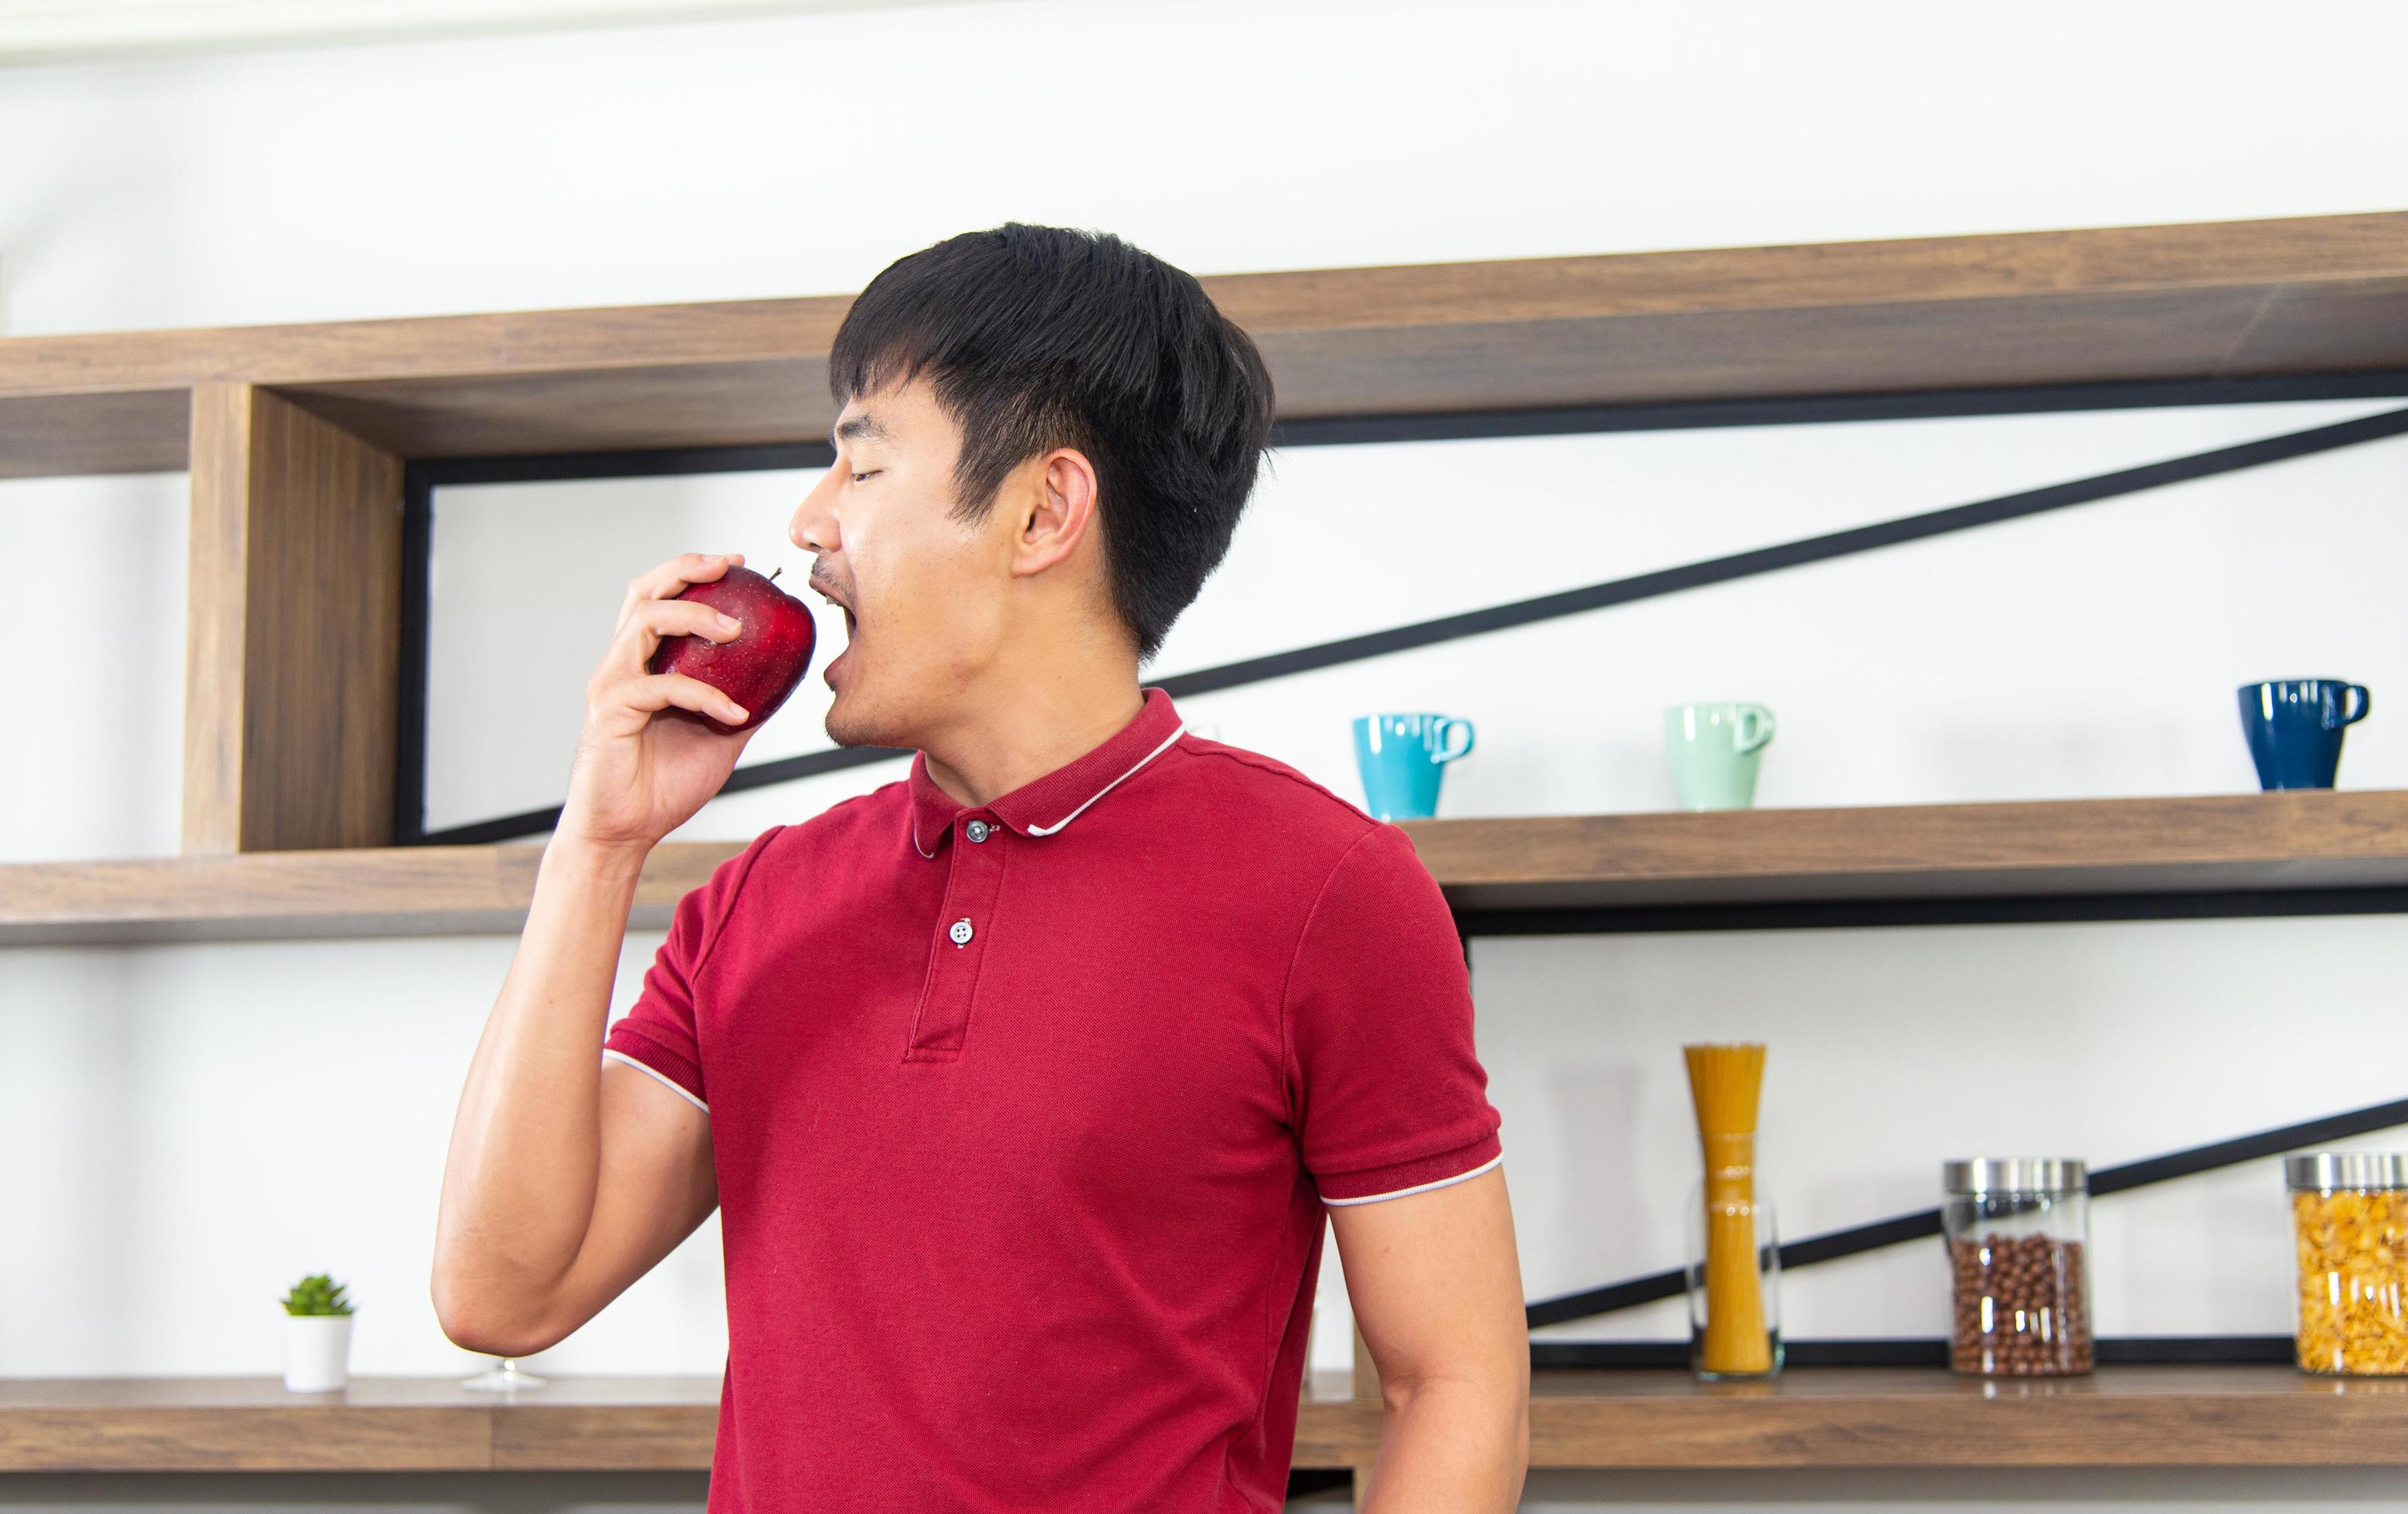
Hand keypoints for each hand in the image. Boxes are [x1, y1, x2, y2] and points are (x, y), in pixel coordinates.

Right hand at [557, 551, 756, 860]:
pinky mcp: (609, 712)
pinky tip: (735, 712)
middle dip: (687, 570)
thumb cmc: (663, 785)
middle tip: (730, 567)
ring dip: (694, 616)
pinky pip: (661, 687)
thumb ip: (745, 702)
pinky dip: (704, 695)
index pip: (659, 597)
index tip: (736, 563)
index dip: (693, 572)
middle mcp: (621, 663)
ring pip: (645, 622)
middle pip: (644, 592)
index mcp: (643, 662)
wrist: (624, 833)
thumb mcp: (721, 736)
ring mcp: (611, 684)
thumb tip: (787, 680)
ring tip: (736, 629)